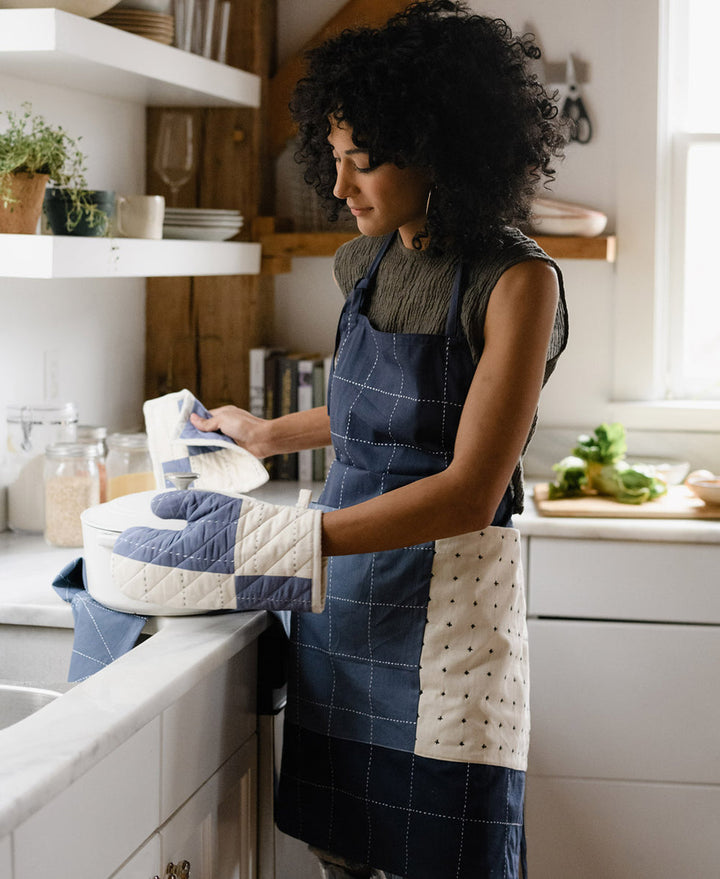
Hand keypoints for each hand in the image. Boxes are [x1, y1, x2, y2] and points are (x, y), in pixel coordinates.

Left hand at [111, 489, 324, 612]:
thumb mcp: (212, 503)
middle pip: (141, 575)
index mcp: (179, 549)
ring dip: (143, 578)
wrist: (282, 554)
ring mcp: (195, 591)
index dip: (127, 541)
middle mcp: (182, 576)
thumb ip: (178, 504)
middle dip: (129, 563)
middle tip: (124, 551)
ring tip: (138, 566)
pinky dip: (164, 588)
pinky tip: (164, 578)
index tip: (123, 535)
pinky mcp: (209, 599)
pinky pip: (177, 596)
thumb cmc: (248, 526)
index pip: (141, 548)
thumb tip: (156, 506)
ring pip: (157, 590)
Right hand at [190, 406, 271, 457]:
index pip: (207, 417)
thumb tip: (193, 419)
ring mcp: (231, 436)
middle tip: (186, 441)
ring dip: (207, 444)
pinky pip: (221, 449)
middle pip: (209, 430)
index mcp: (225, 414)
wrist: (263, 440)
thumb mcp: (223, 420)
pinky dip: (215, 451)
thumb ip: (208, 422)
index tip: (185, 428)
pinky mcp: (234, 447)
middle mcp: (227, 424)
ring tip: (192, 450)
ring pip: (214, 440)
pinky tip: (206, 455)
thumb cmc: (246, 426)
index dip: (197, 422)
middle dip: (200, 435)